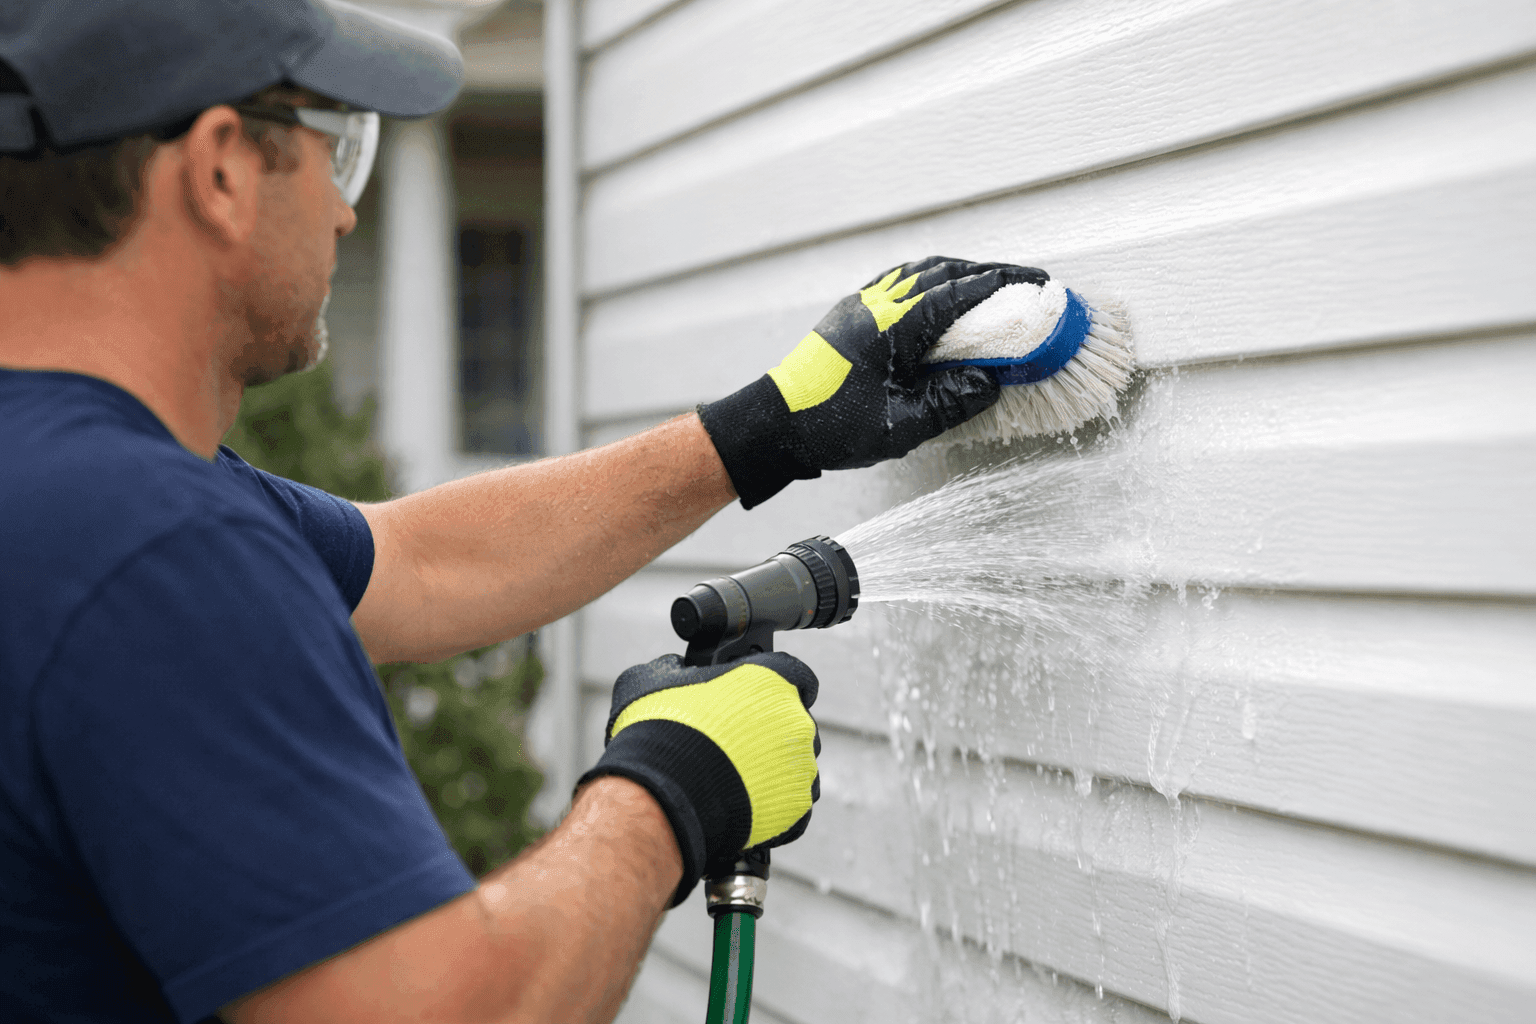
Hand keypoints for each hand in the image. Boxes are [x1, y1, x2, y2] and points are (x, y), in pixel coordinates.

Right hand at [577, 651, 819, 904]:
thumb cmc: (658, 732)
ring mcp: (801, 766)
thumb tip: (675, 669)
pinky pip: (791, 803)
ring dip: (771, 769)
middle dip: (768, 733)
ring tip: (732, 779)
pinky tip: (740, 804)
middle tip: (732, 744)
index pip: (795, 676)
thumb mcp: (651, 680)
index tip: (754, 700)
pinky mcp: (797, 807)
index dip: (773, 688)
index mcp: (772, 679)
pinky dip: (771, 805)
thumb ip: (675, 668)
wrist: (662, 794)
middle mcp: (796, 720)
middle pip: (793, 723)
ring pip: (795, 765)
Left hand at [699, 257, 1049, 506]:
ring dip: (960, 272)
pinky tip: (942, 293)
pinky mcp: (849, 314)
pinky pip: (898, 281)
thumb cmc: (827, 428)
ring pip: (919, 271)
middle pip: (944, 271)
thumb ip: (951, 404)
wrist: (770, 425)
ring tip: (993, 284)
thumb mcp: (900, 427)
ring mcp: (860, 304)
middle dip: (990, 272)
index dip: (1004, 284)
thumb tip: (991, 381)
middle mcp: (876, 304)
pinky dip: (930, 279)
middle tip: (1027, 282)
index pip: (960, 292)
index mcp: (893, 325)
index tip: (1038, 284)